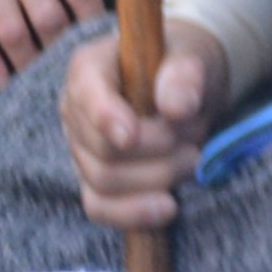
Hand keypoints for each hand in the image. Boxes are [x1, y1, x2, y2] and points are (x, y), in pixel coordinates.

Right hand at [61, 22, 218, 235]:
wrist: (186, 91)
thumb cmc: (183, 67)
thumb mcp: (193, 57)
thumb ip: (185, 75)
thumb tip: (177, 108)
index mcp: (90, 70)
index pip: (87, 98)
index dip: (106, 119)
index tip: (132, 137)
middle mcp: (76, 113)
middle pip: (102, 151)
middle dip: (158, 151)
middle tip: (195, 138)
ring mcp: (81, 151)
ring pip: (104, 184)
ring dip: (158, 177)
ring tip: (192, 157)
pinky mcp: (95, 183)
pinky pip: (101, 209)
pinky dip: (135, 213)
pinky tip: (169, 207)